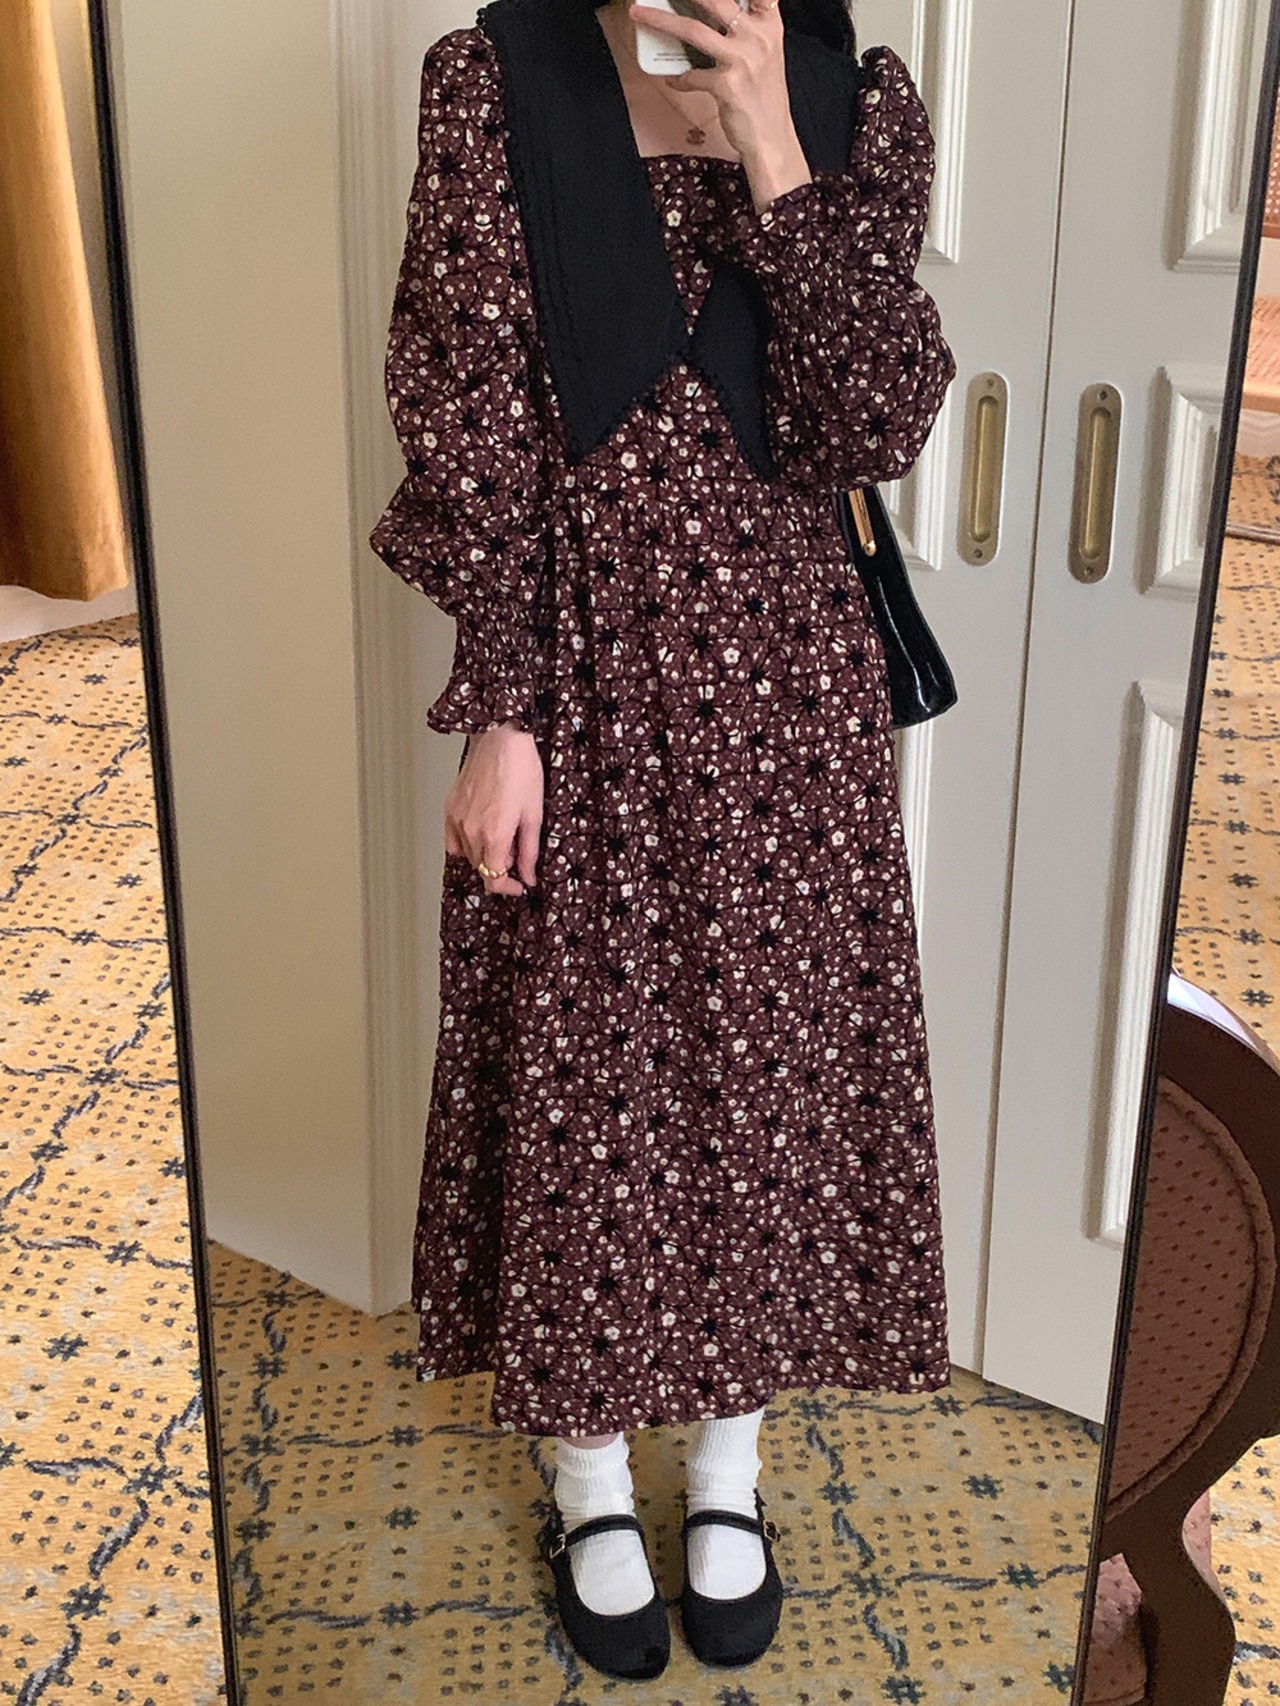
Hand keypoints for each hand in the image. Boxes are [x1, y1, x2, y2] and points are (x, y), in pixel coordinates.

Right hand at [445, 721, 542, 895]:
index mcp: (494, 834)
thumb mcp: (534, 814)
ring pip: (468, 856)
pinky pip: (453, 841)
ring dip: (486, 855)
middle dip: (502, 867)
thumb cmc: (521, 769)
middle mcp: (471, 830)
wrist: (500, 738)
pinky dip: (466, 845)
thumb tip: (529, 876)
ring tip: (503, 834)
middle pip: (482, 868)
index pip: (493, 879)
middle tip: (518, 849)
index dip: (508, 888)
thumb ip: (530, 851)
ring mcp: (457, 819)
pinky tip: (481, 833)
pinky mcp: (450, 808)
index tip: (519, 884)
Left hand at [627, 0, 811, 207]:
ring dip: (660, 21)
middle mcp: (758, 37)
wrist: (770, 137)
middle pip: (713, 0)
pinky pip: (690, 76)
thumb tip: (706, 11)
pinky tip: (674, 79)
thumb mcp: (765, 52)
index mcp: (768, 25)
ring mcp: (742, 60)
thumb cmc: (763, 95)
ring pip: (692, 31)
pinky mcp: (727, 86)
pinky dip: (678, 78)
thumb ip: (746, 28)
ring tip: (639, 15)